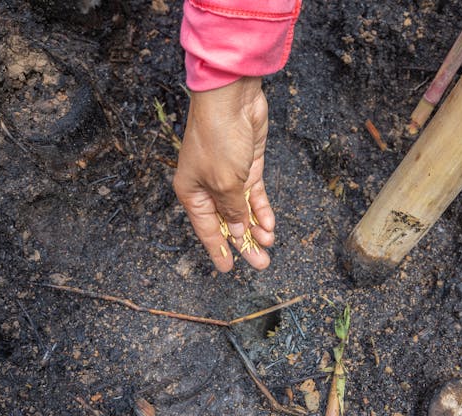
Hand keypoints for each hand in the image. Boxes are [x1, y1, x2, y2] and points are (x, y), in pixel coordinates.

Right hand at [174, 77, 274, 271]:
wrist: (231, 100)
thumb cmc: (217, 138)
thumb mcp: (224, 182)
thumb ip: (233, 210)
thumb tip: (239, 231)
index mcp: (191, 191)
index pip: (206, 228)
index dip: (218, 250)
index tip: (227, 269)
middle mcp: (208, 186)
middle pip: (229, 222)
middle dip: (245, 243)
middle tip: (261, 263)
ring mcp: (230, 176)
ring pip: (244, 210)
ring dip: (257, 228)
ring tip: (269, 245)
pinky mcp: (248, 166)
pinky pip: (255, 195)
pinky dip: (263, 210)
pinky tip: (270, 225)